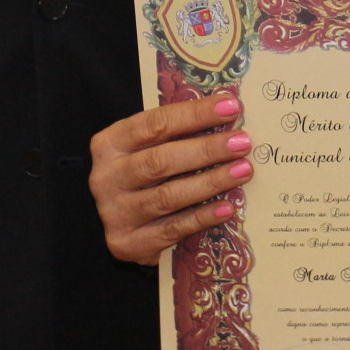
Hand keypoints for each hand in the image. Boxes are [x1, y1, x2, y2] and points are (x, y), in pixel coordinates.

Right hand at [89, 90, 253, 264]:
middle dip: (206, 150)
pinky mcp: (127, 243)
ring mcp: (114, 213)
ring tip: (243, 170)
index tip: (230, 107)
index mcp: (109, 144)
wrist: (117, 222)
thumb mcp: (148, 147)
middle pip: (161, 161)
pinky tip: (228, 207)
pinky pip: (172, 229)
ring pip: (168, 196)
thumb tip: (228, 113)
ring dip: (210, 182)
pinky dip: (203, 217)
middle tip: (242, 142)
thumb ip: (177, 133)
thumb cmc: (141, 175)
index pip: (155, 123)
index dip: (194, 114)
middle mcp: (106, 177)